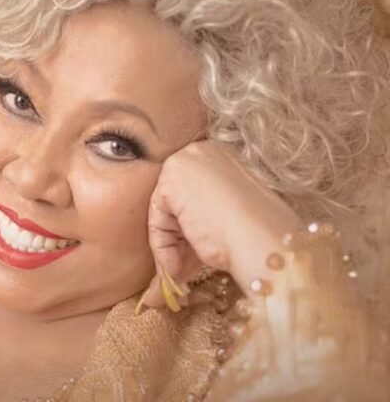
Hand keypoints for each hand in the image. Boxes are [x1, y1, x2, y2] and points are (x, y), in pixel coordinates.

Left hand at [141, 141, 301, 308]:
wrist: (265, 242)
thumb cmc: (256, 234)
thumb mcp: (225, 218)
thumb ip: (200, 218)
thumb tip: (177, 241)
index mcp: (218, 156)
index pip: (189, 192)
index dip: (187, 228)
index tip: (188, 255)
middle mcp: (199, 151)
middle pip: (173, 200)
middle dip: (176, 237)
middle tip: (179, 267)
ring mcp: (184, 162)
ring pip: (164, 211)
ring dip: (169, 245)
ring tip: (181, 271)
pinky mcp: (170, 181)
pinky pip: (157, 219)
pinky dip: (163, 246)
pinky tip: (177, 266)